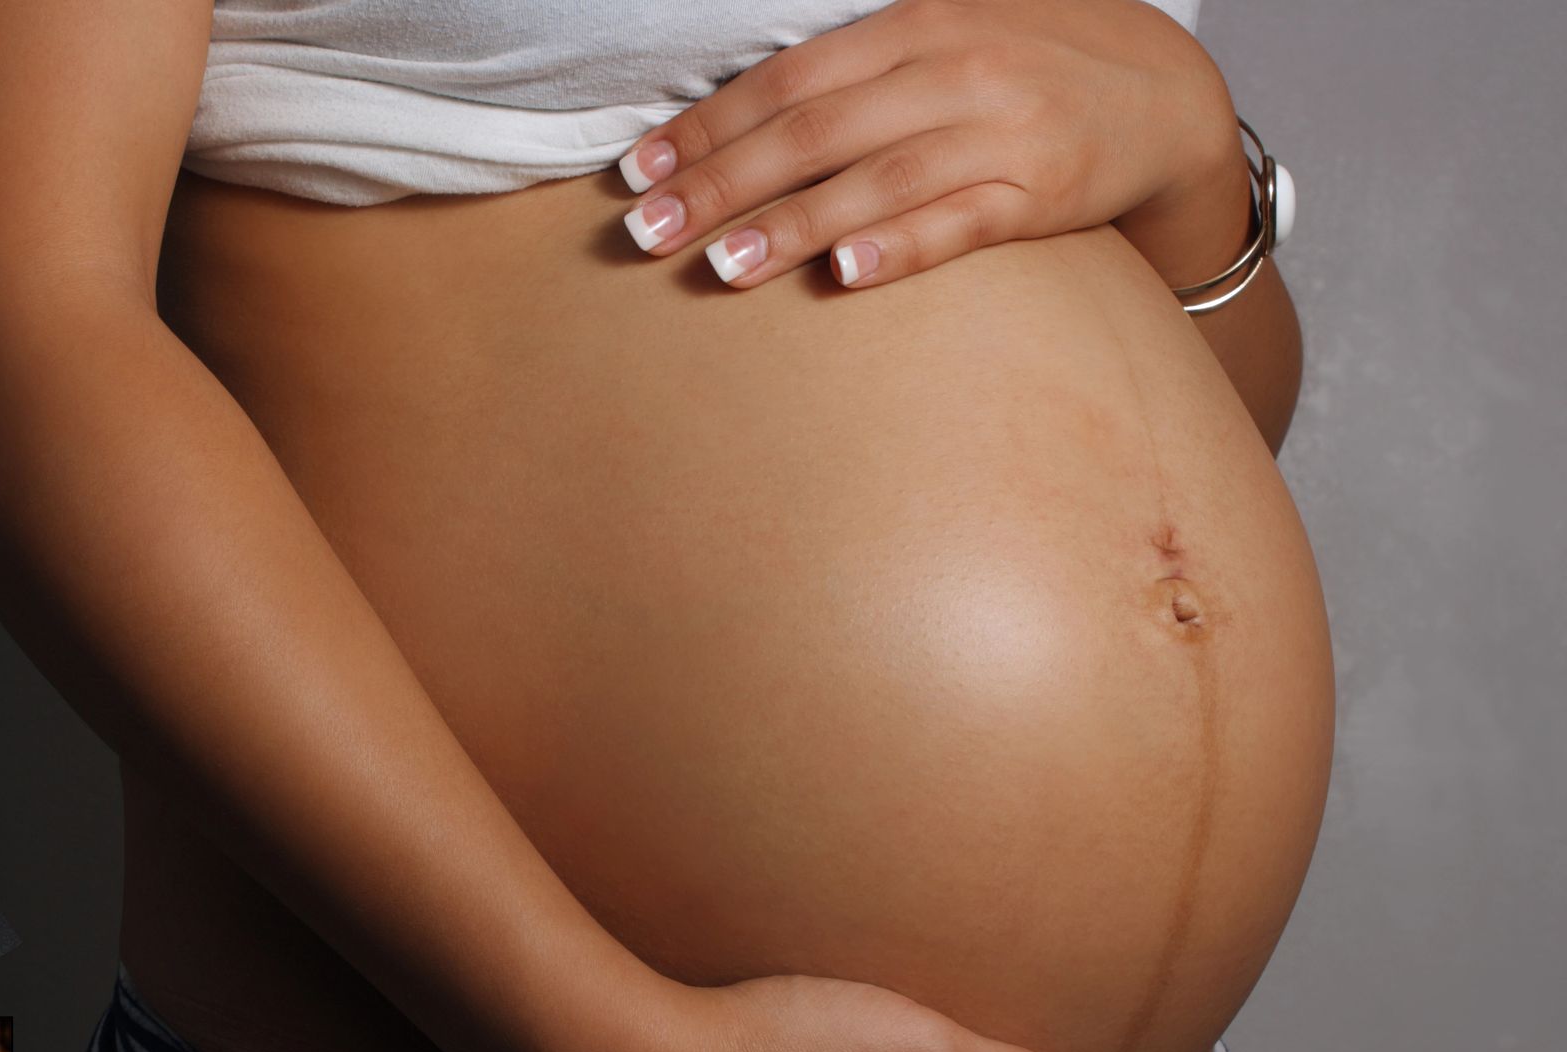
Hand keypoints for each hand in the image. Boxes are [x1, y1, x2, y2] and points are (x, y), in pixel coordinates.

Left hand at [616, 0, 1238, 289]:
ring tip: (719, 266)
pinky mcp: (1040, 193)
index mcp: (913, 24)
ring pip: (875, 182)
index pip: (787, 81)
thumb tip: (739, 113)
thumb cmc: (1022, 69)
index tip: (640, 174)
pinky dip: (899, 247)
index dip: (708, 128)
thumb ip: (853, 68)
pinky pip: (959, 223)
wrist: (1162, 93)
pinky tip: (842, 276)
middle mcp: (951, 70)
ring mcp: (999, 133)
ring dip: (791, 227)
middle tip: (648, 233)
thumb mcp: (941, 35)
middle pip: (814, 133)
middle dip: (722, 184)